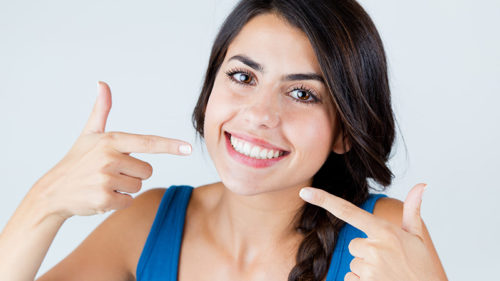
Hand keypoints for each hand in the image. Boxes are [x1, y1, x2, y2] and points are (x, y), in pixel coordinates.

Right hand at [31, 81, 191, 218]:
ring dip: (125, 188)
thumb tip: (102, 84)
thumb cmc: (77, 161)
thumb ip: (101, 110)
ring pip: (138, 186)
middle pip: (147, 170)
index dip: (170, 146)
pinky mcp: (104, 199)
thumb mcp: (89, 134)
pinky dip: (118, 201)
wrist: (53, 191)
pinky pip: (128, 201)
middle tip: (111, 172)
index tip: (188, 149)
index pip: (148, 142)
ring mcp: (106, 179)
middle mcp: (109, 158)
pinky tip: (101, 196)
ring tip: (104, 183)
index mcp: (111, 140)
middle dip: (133, 174)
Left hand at [299, 183, 442, 280]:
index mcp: (384, 231)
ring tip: (387, 274)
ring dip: (365, 269)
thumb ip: (412, 210)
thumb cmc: (421, 267)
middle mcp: (374, 247)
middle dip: (366, 252)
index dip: (324, 200)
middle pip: (353, 244)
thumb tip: (421, 184)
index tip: (305, 193)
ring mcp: (369, 267)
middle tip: (387, 260)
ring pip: (353, 262)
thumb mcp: (417, 237)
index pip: (348, 211)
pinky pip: (350, 278)